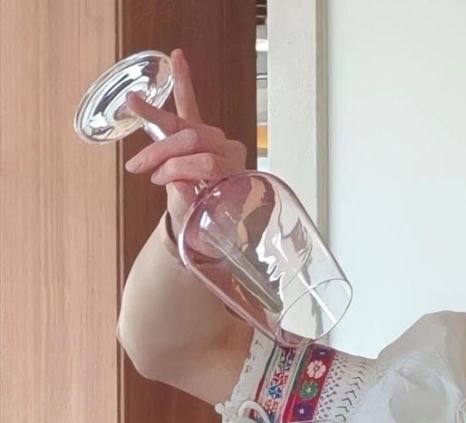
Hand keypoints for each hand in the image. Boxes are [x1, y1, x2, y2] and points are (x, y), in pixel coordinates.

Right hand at [124, 49, 247, 238]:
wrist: (206, 224)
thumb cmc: (202, 224)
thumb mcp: (195, 221)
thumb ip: (188, 204)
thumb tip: (179, 184)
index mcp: (234, 174)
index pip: (204, 163)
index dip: (177, 169)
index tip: (155, 181)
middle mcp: (229, 151)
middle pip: (192, 140)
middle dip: (162, 151)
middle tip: (139, 165)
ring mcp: (215, 138)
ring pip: (183, 123)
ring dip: (156, 120)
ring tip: (134, 102)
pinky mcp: (200, 130)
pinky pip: (190, 104)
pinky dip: (184, 82)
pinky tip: (178, 57)